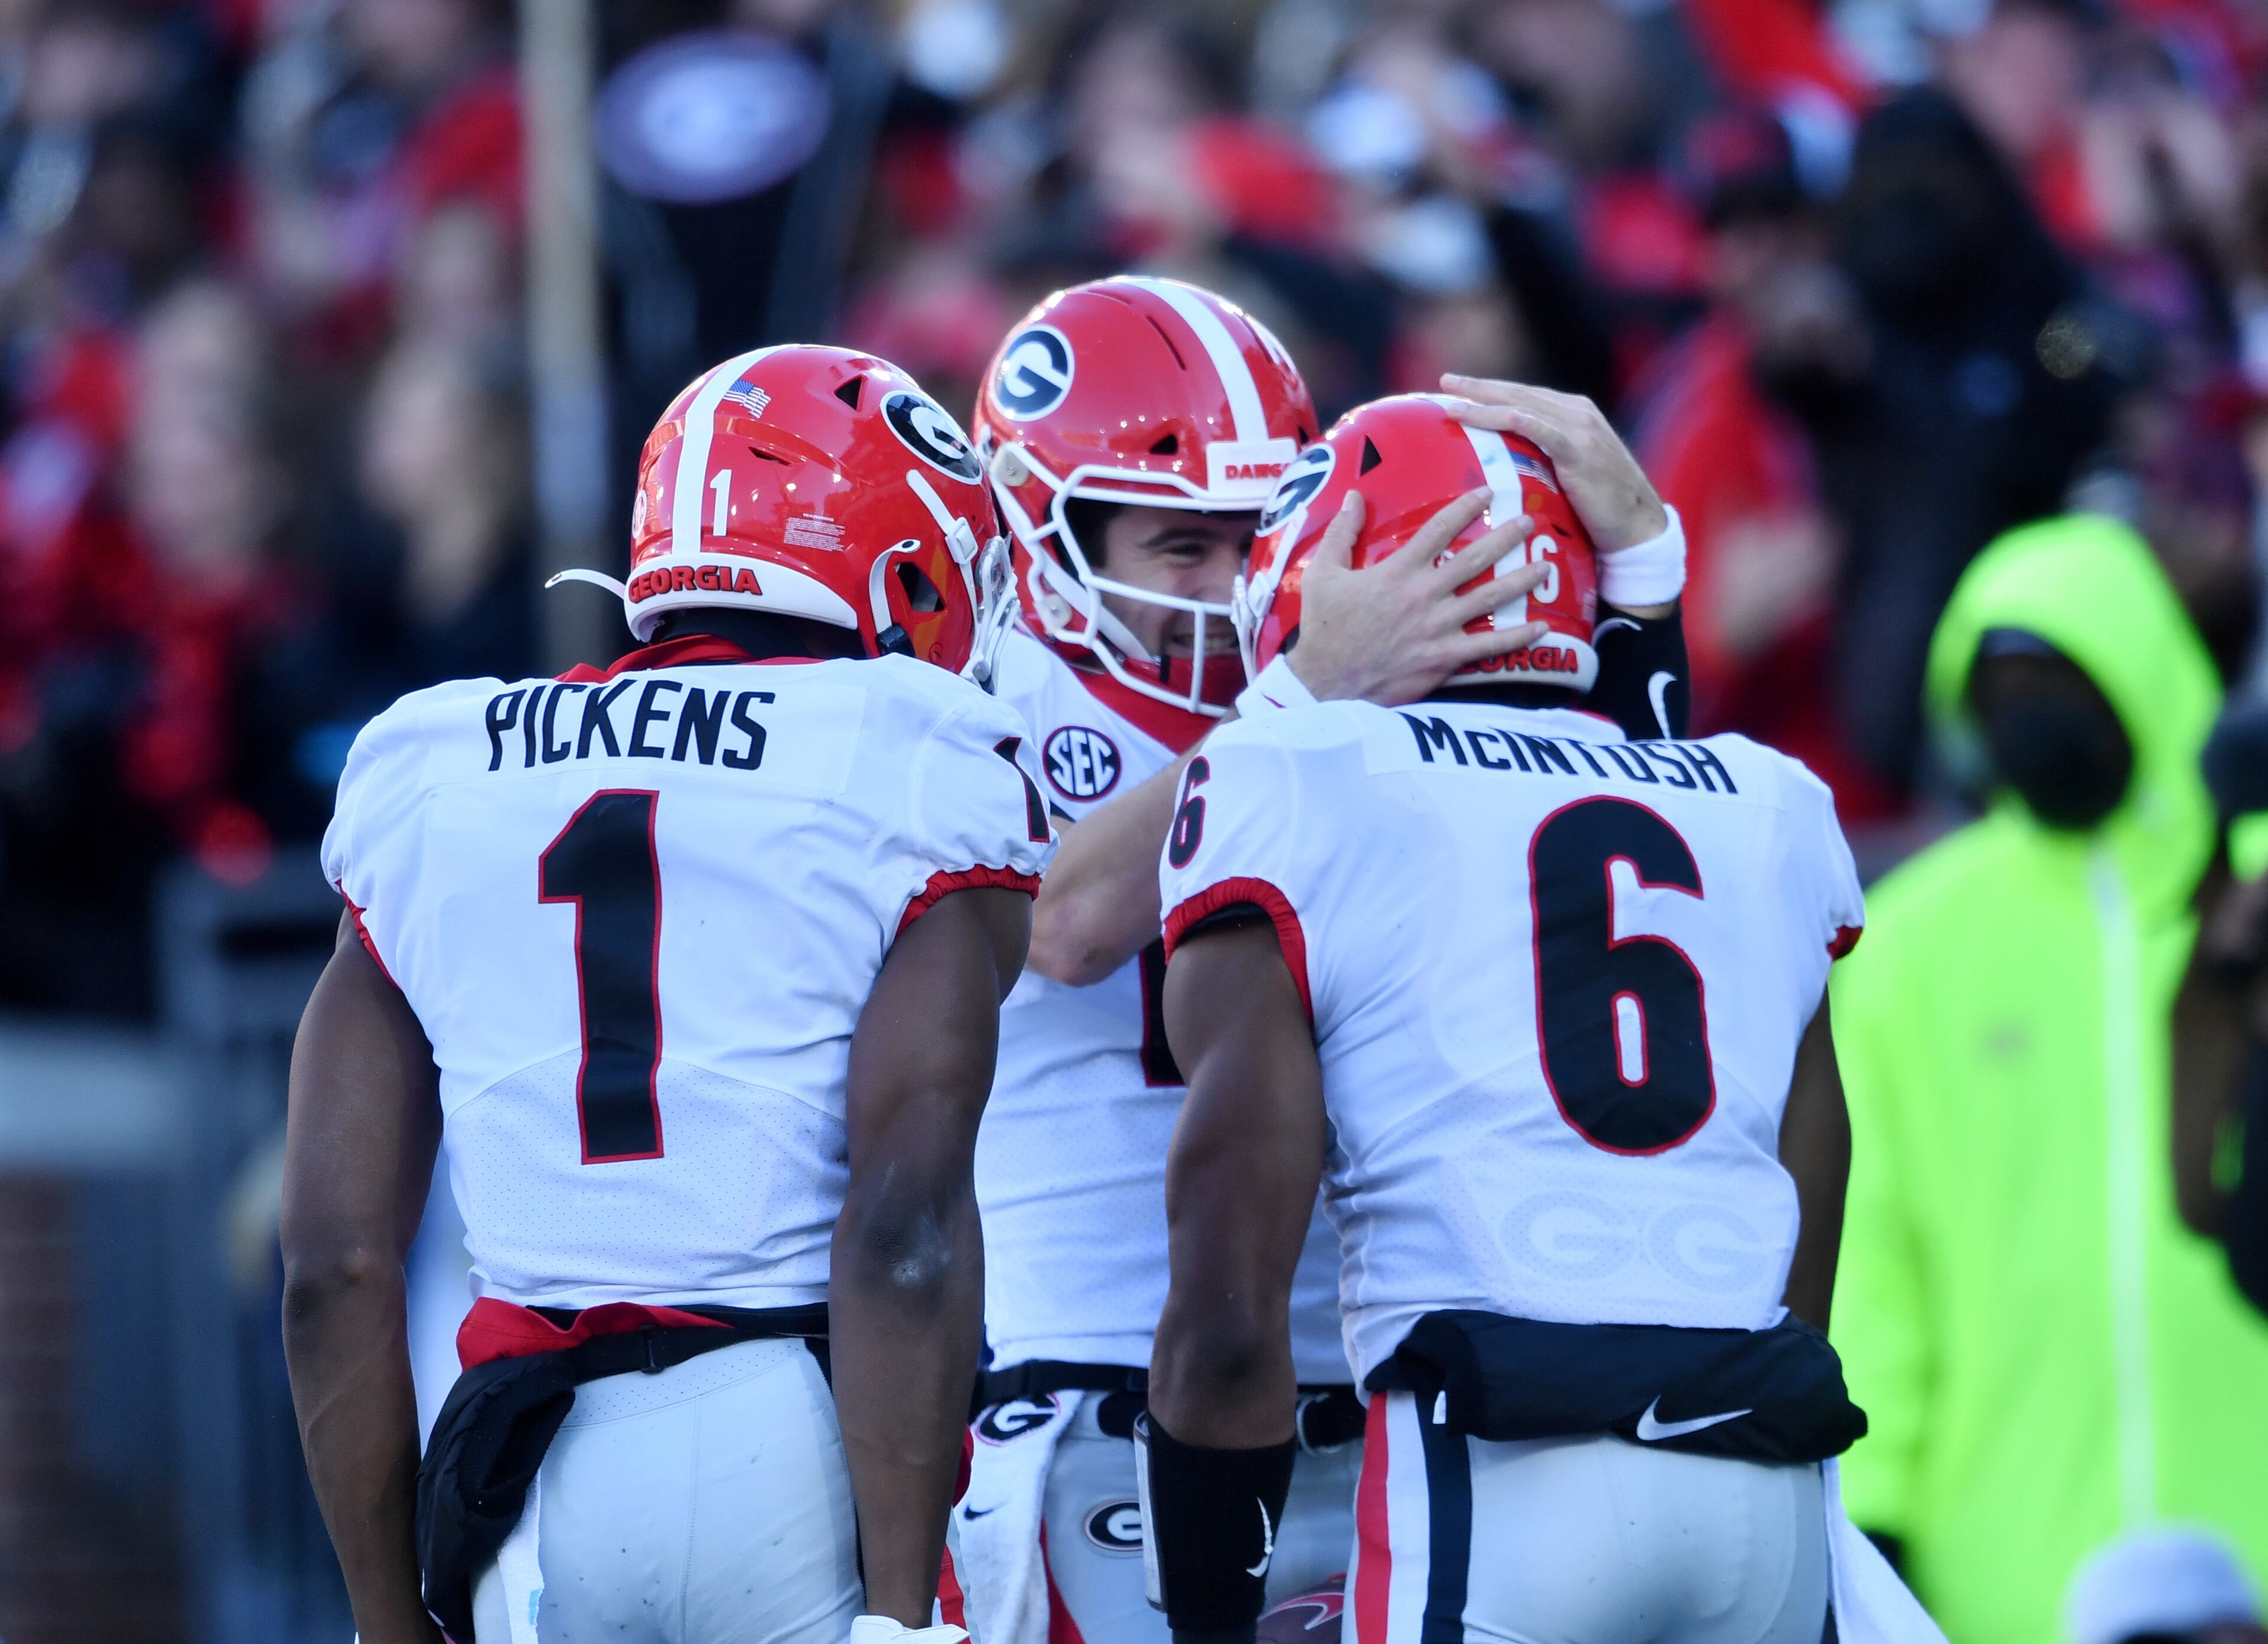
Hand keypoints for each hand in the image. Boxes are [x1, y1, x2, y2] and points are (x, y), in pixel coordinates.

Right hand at [1287, 488, 1548, 706]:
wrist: (1326, 682)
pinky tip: (1542, 629)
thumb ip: (1342, 533)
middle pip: (1474, 559)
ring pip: (1489, 599)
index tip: (1488, 493)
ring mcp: (1437, 628)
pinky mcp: (1443, 658)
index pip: (1439, 529)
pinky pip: (1488, 646)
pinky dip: (1516, 638)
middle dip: (1505, 538)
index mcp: (1397, 571)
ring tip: (1545, 566)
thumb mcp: (1322, 574)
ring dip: (1520, 581)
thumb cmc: (1323, 627)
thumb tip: (1356, 495)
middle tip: (1529, 522)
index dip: (1466, 507)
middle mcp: (1424, 595)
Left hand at [1439, 377, 1668, 552]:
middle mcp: (1577, 412)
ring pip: (1523, 407)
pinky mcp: (1580, 451)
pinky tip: (1489, 416)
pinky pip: (1540, 430)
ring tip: (1452, 402)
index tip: (1457, 389)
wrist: (1637, 525)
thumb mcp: (1568, 471)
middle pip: (1518, 394)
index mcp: (1573, 413)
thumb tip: (1507, 461)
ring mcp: (1580, 429)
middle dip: (1480, 387)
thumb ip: (1544, 456)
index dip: (1490, 391)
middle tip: (1445, 380)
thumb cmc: (1600, 506)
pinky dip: (1513, 419)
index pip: (1523, 396)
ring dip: (1485, 403)